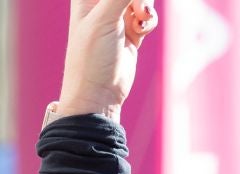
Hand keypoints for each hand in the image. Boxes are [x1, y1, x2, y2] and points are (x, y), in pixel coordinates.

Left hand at [56, 1, 157, 120]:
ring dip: (145, 6)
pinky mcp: (131, 32)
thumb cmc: (91, 60)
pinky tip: (142, 32)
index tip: (128, 4)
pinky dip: (149, 20)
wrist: (98, 97)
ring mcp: (116, 17)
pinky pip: (147, 14)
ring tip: (139, 20)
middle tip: (136, 8)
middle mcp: (100, 5)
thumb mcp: (105, 19)